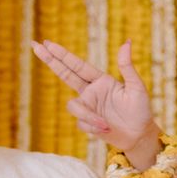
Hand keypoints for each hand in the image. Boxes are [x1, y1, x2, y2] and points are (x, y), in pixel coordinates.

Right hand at [30, 38, 159, 167]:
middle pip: (65, 74)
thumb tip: (127, 42)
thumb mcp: (136, 87)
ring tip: (105, 124)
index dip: (63, 55)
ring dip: (88, 115)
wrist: (139, 135)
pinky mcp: (87, 123)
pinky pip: (81, 122)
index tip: (47, 43)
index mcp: (100, 80)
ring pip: (73, 106)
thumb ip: (127, 66)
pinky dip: (93, 126)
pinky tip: (106, 130)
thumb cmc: (141, 110)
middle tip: (35, 46)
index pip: (77, 65)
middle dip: (50, 60)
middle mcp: (91, 91)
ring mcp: (88, 107)